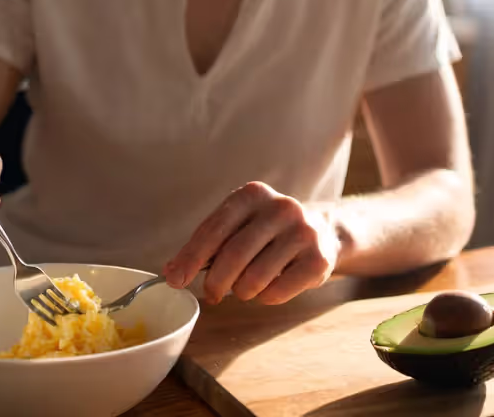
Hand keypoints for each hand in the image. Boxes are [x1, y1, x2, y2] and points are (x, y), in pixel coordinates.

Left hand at [163, 182, 340, 304]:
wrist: (322, 234)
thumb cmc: (267, 233)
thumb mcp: (237, 227)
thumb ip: (205, 245)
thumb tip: (171, 271)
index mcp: (253, 194)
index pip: (214, 229)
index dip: (191, 258)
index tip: (176, 279)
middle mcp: (281, 208)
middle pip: (233, 256)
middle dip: (216, 283)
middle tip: (212, 294)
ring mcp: (303, 232)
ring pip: (254, 278)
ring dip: (241, 292)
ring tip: (245, 288)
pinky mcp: (318, 259)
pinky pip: (277, 292)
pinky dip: (264, 298)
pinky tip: (268, 288)